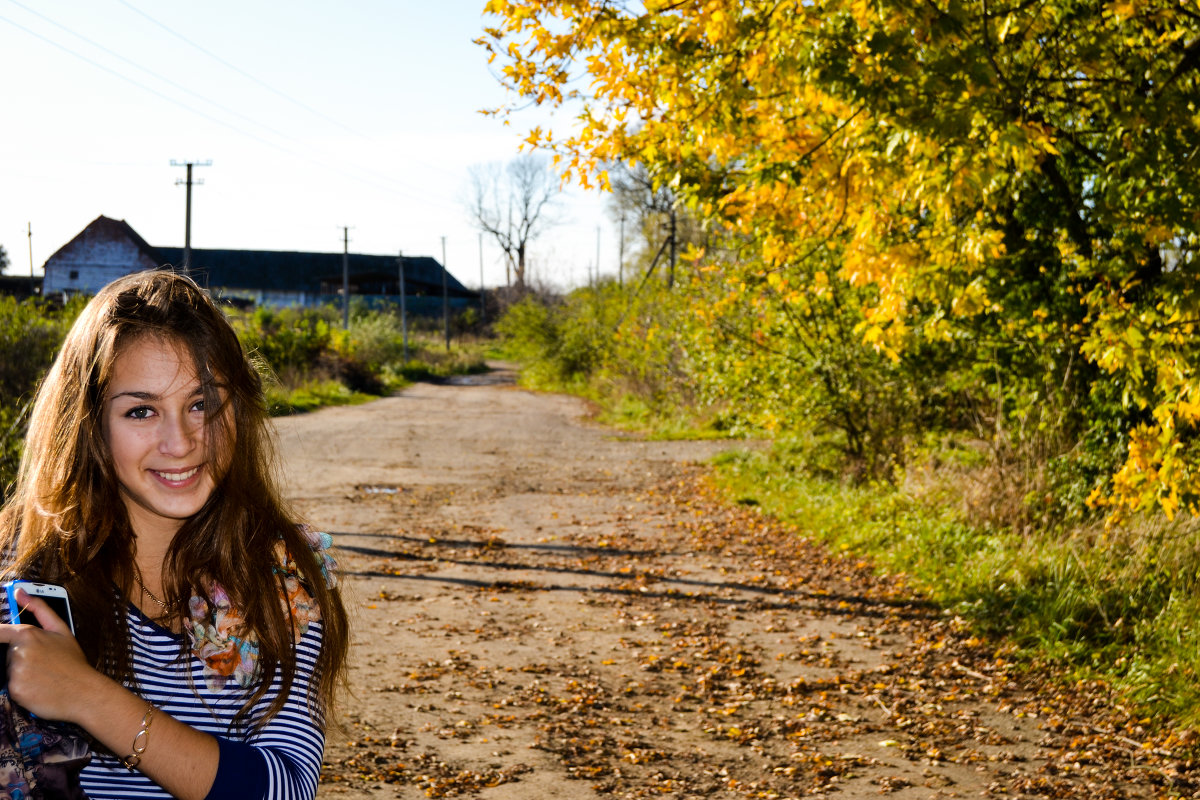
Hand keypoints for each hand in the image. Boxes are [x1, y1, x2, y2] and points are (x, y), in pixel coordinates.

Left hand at [0, 588, 101, 720]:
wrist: (84, 693)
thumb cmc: (73, 662)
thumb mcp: (61, 630)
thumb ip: (39, 608)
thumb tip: (19, 592)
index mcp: (28, 635)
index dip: (0, 635)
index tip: (3, 638)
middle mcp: (18, 652)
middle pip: (6, 654)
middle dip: (19, 658)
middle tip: (41, 664)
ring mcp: (15, 672)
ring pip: (8, 671)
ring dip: (21, 674)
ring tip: (42, 677)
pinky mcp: (14, 690)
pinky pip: (11, 687)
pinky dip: (22, 688)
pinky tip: (38, 688)